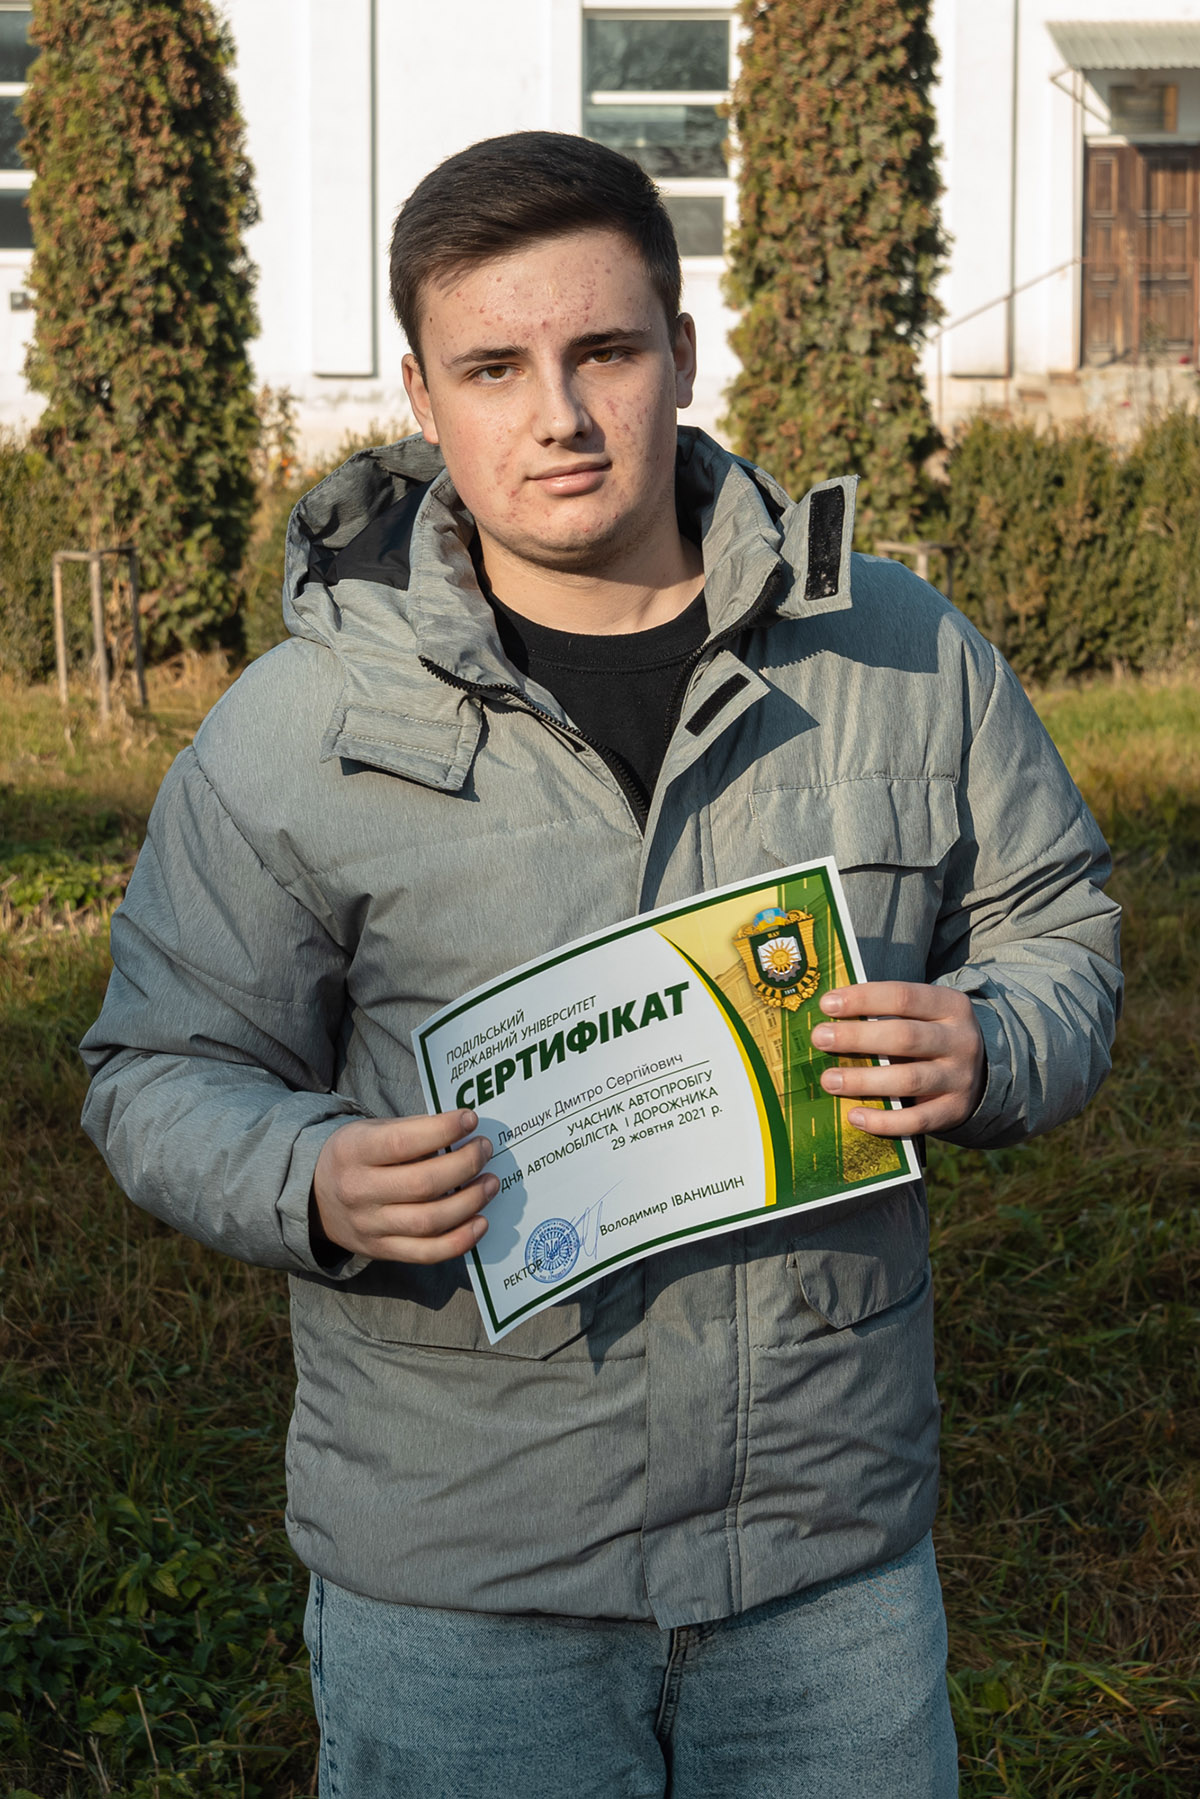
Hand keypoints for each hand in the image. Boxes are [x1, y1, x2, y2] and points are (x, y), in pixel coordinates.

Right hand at [312, 1109, 497, 1261]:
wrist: (314, 1198)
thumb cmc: (356, 1156)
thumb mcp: (369, 1131)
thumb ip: (410, 1129)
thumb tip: (463, 1128)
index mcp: (353, 1152)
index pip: (403, 1143)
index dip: (442, 1130)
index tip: (470, 1120)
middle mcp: (359, 1192)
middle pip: (423, 1184)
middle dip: (465, 1165)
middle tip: (485, 1149)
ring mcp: (370, 1227)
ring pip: (429, 1221)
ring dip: (470, 1202)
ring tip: (491, 1182)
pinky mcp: (382, 1251)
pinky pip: (427, 1253)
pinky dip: (460, 1241)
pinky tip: (481, 1222)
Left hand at [811, 982, 984, 1136]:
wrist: (979, 1073)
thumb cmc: (931, 1036)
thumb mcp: (922, 1015)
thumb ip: (886, 1012)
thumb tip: (829, 1016)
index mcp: (950, 1006)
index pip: (903, 997)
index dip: (863, 999)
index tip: (827, 1004)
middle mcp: (960, 1040)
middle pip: (904, 1037)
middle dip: (857, 1037)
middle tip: (820, 1038)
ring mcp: (960, 1078)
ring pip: (908, 1079)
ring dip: (863, 1080)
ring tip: (828, 1080)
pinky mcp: (954, 1111)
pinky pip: (916, 1120)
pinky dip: (883, 1121)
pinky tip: (854, 1116)